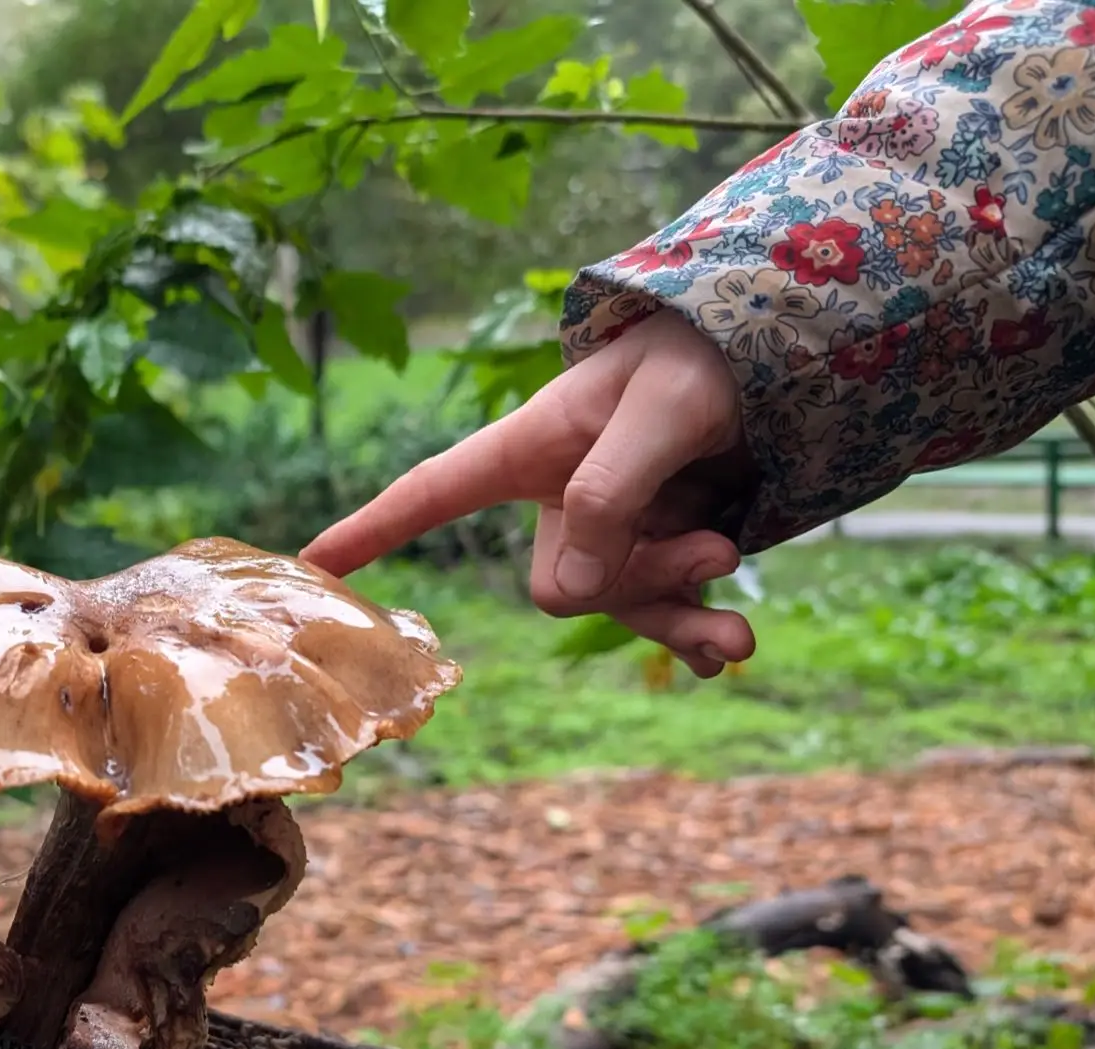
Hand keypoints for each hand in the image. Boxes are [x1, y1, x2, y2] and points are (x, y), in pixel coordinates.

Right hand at [300, 309, 757, 676]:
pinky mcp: (661, 546)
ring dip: (680, 615)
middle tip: (720, 545)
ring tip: (741, 631)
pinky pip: (658, 610)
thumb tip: (564, 594)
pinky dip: (693, 633)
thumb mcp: (665, 409)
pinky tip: (726, 651)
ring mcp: (613, 528)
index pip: (433, 492)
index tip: (312, 565)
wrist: (782, 352)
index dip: (372, 530)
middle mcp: (561, 496)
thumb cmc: (708, 355)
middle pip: (563, 581)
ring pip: (617, 605)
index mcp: (532, 447)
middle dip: (642, 580)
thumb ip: (611, 493)